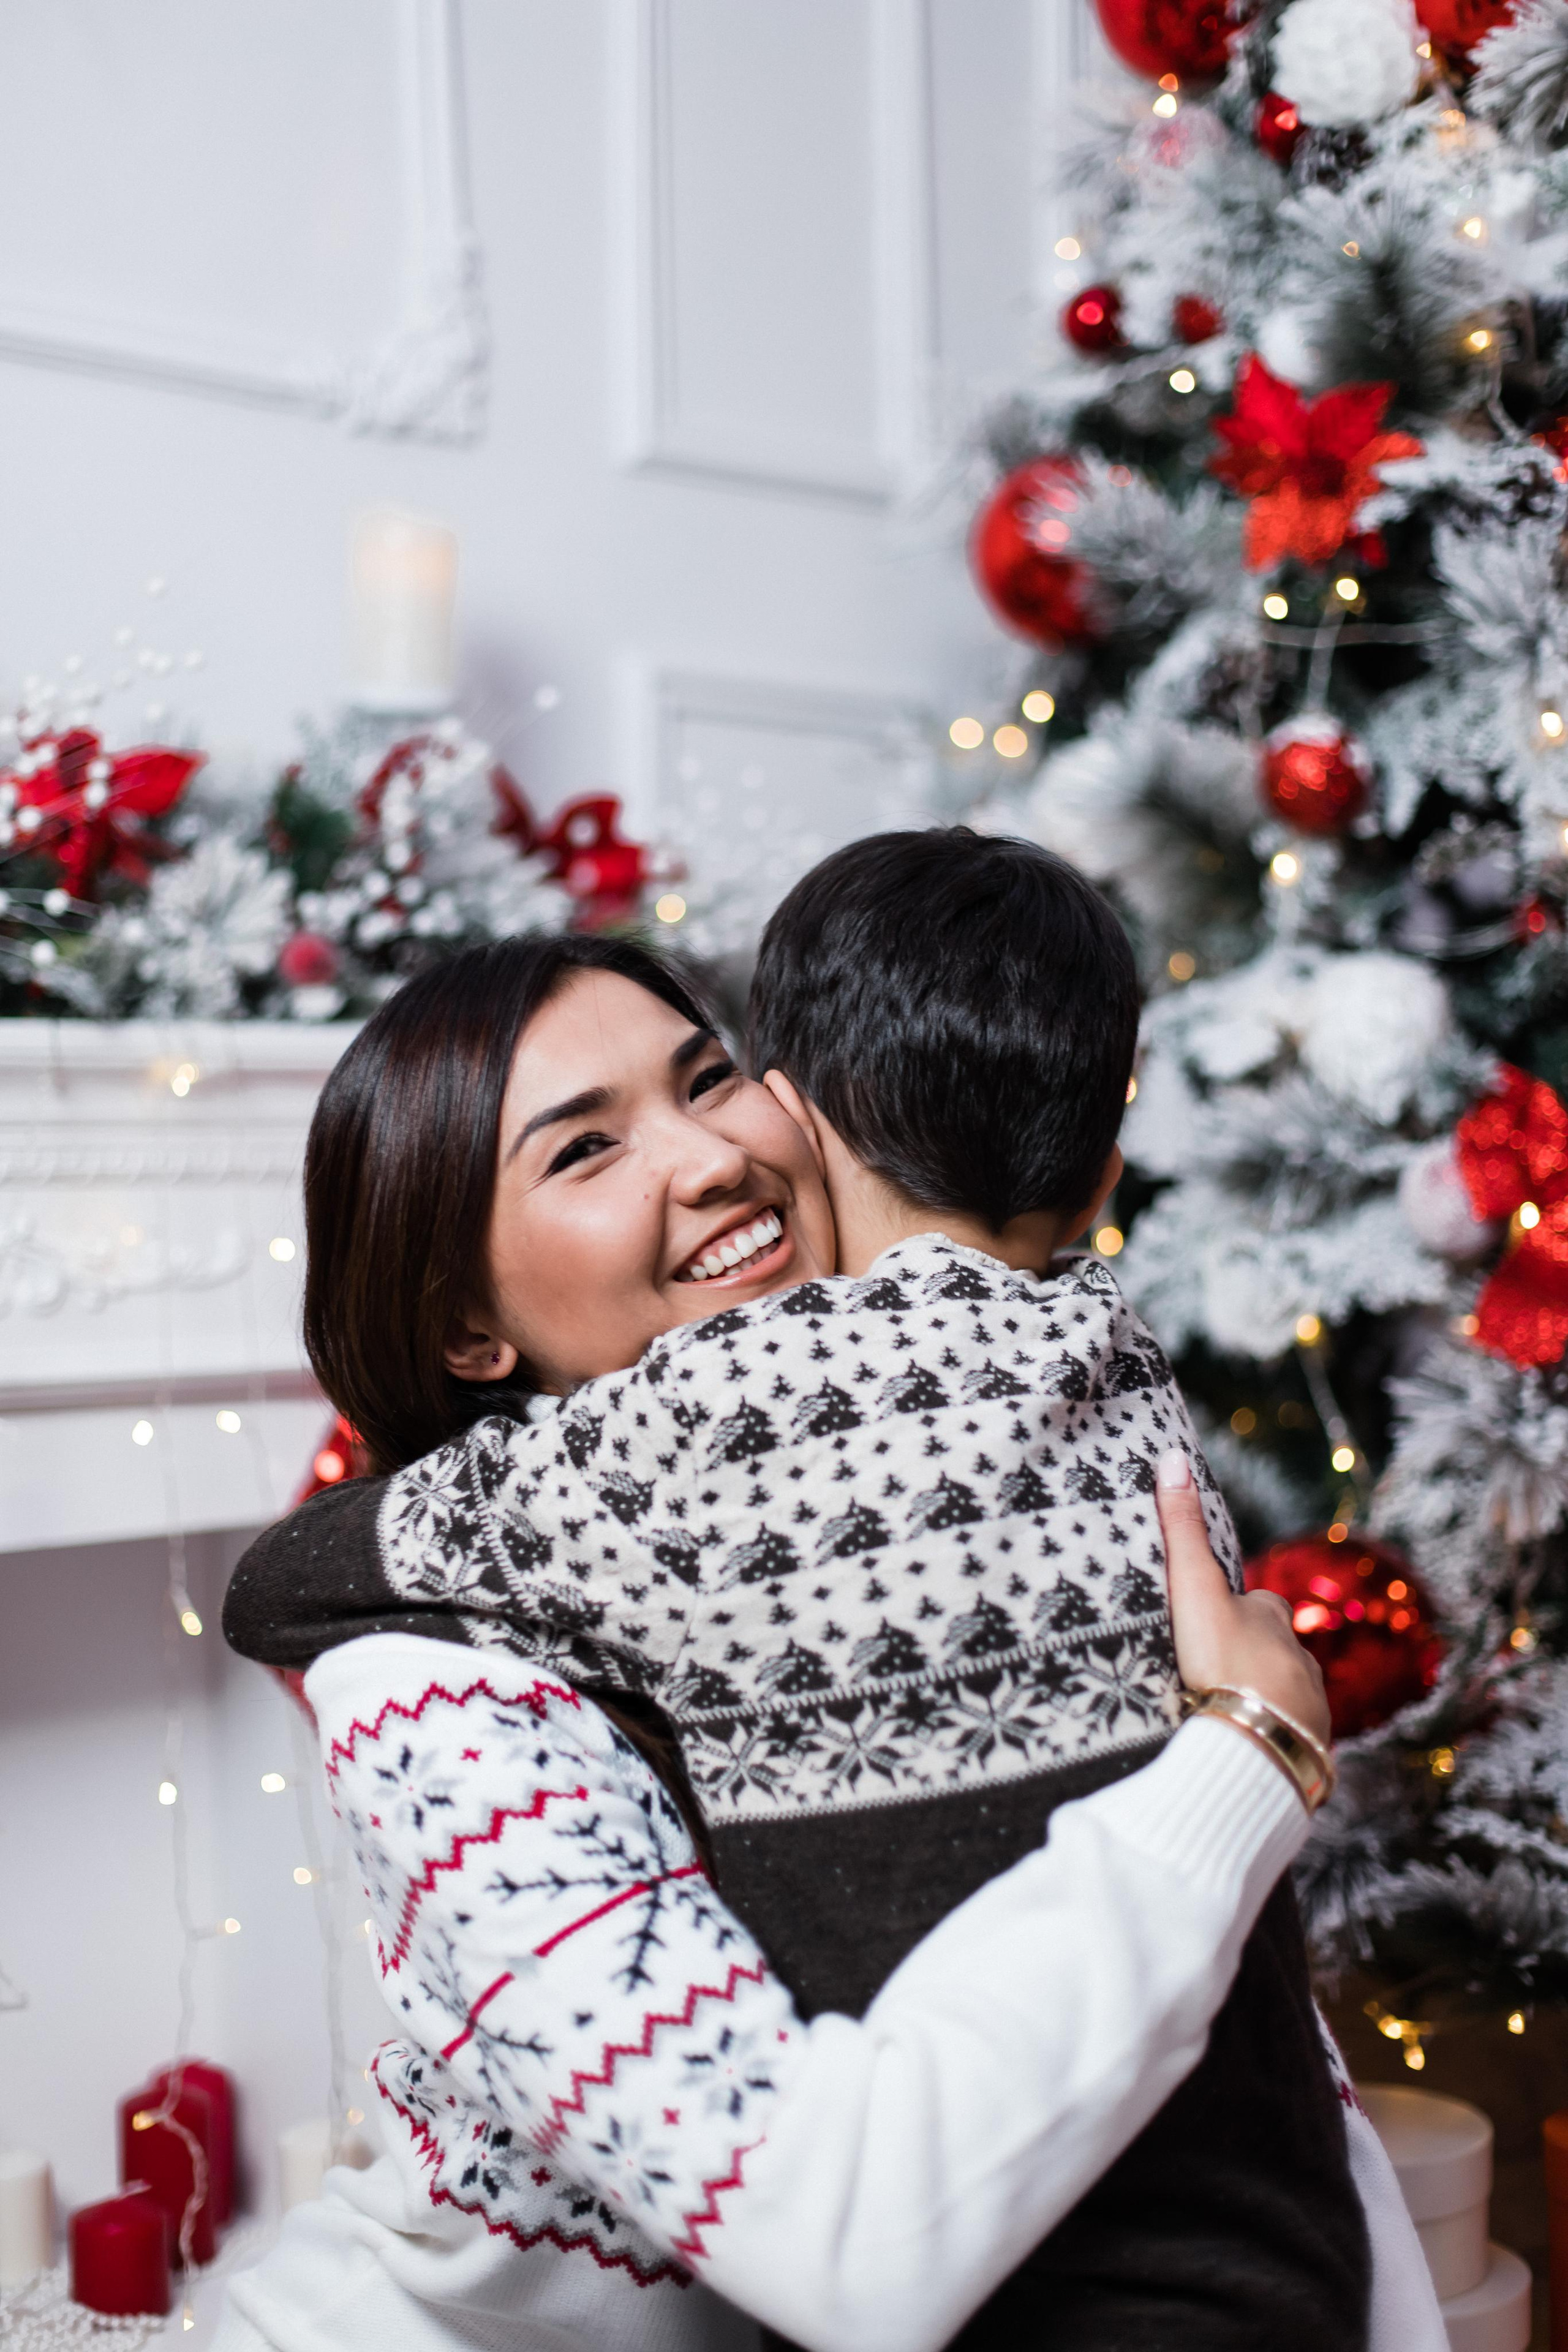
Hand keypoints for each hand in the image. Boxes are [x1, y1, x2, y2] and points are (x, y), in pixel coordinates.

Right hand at [1156, 1451, 1330, 1747]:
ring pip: (1286, 1693)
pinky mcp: (1306, 1746)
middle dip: (1254, 1656)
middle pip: (1277, 1650)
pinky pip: (1289, 1735)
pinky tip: (1246, 1744)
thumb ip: (1183, 1529)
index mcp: (1274, 1618)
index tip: (1215, 1617)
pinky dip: (1271, 1734)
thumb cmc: (1221, 1660)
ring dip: (1263, 1698)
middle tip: (1214, 1670)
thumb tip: (1174, 1457)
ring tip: (1226, 1712)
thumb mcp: (1194, 1589)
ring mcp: (1309, 1705)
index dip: (1241, 1606)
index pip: (1262, 1602)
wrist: (1253, 1743)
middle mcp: (1300, 1657)